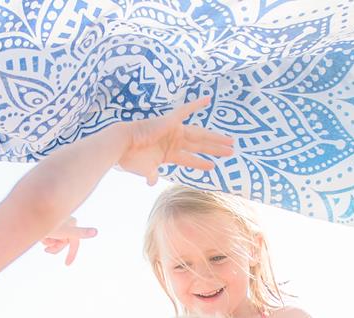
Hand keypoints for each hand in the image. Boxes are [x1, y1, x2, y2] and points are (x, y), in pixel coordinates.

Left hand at [39, 216, 96, 265]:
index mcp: (73, 224)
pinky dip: (43, 238)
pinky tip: (39, 233)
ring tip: (42, 237)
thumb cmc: (50, 223)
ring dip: (48, 242)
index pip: (75, 243)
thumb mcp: (66, 231)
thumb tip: (96, 232)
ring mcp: (58, 223)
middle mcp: (66, 223)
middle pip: (63, 243)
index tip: (67, 265)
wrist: (32, 215)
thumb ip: (81, 232)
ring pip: (55, 240)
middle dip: (55, 247)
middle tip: (46, 249)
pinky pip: (48, 235)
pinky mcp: (49, 224)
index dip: (72, 254)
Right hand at [113, 97, 234, 184]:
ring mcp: (173, 131)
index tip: (212, 166)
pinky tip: (208, 99)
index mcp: (168, 153)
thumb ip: (151, 175)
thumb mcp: (144, 169)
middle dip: (215, 149)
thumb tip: (150, 183)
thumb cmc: (130, 157)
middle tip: (231, 152)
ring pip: (200, 135)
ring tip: (231, 142)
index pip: (189, 159)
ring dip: (215, 139)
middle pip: (200, 146)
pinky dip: (196, 104)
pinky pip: (185, 110)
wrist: (122, 144)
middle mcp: (173, 141)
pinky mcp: (170, 121)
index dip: (201, 163)